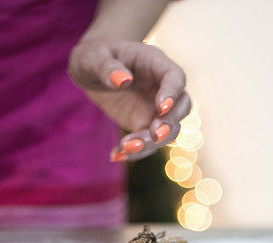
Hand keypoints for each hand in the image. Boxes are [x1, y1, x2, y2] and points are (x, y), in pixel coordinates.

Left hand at [69, 40, 189, 161]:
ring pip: (169, 130)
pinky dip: (135, 152)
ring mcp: (157, 108)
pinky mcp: (146, 125)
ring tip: (125, 148)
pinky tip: (116, 155)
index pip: (175, 76)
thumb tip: (123, 80)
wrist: (91, 72)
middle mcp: (161, 86)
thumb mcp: (91, 58)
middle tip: (154, 135)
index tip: (161, 108)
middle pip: (182, 106)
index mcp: (154, 62)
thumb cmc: (93, 57)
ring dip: (152, 143)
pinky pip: (149, 142)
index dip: (172, 92)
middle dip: (170, 123)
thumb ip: (106, 67)